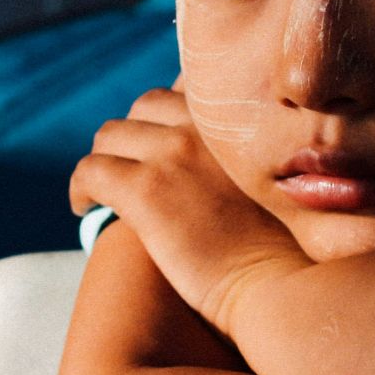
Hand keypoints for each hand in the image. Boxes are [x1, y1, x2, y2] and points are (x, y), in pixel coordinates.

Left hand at [70, 88, 309, 327]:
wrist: (283, 286)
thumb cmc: (293, 251)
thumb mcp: (284, 182)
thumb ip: (260, 157)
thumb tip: (230, 165)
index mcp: (239, 120)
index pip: (189, 88)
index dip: (171, 115)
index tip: (166, 143)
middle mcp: (205, 124)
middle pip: (145, 106)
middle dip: (133, 135)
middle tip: (130, 168)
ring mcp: (172, 152)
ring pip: (110, 136)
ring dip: (105, 159)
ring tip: (105, 190)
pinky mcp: (143, 190)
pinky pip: (90, 172)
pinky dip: (82, 188)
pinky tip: (87, 208)